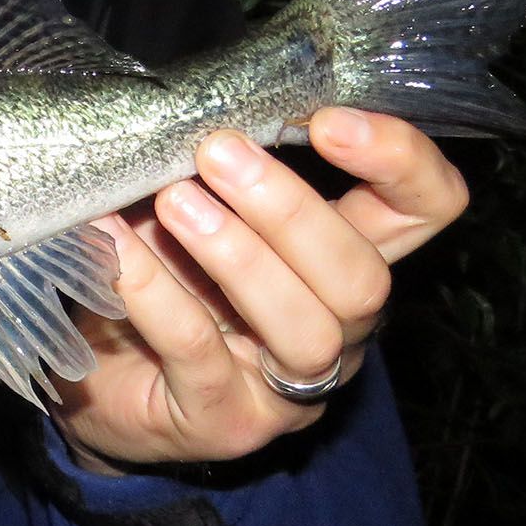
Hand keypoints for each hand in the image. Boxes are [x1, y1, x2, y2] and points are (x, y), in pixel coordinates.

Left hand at [48, 106, 466, 471]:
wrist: (100, 384)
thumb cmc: (162, 275)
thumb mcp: (198, 205)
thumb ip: (219, 166)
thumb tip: (194, 102)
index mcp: (345, 259)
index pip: (424, 209)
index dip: (401, 162)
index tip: (328, 120)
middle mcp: (338, 328)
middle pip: (364, 277)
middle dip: (291, 209)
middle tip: (217, 151)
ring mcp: (288, 387)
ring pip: (306, 329)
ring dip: (238, 255)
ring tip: (174, 202)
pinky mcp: (224, 422)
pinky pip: (200, 353)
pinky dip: (155, 293)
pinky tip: (116, 246)